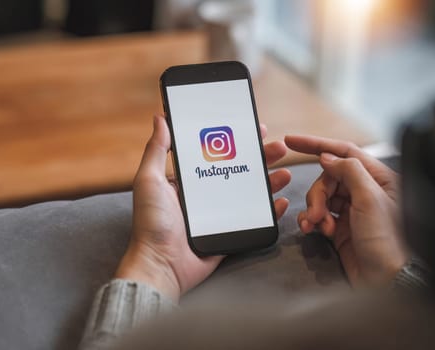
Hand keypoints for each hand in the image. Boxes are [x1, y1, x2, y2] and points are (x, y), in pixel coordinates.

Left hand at [115, 115, 290, 300]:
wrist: (160, 264)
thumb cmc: (152, 223)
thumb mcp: (149, 181)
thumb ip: (156, 151)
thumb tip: (160, 118)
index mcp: (189, 180)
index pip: (217, 154)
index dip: (236, 141)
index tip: (253, 128)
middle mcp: (206, 195)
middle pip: (239, 170)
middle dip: (261, 157)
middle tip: (278, 147)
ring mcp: (219, 215)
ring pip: (250, 193)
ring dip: (270, 181)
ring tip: (285, 172)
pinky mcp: (229, 233)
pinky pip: (254, 220)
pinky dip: (270, 212)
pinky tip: (280, 201)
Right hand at [285, 135, 408, 287]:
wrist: (388, 280)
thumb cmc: (390, 241)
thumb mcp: (370, 198)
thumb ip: (348, 171)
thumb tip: (327, 156)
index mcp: (377, 179)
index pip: (343, 152)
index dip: (316, 144)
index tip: (292, 142)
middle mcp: (364, 192)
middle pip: (327, 178)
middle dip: (316, 193)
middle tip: (316, 212)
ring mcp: (351, 210)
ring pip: (320, 197)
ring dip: (313, 209)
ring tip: (316, 225)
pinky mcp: (339, 227)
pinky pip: (317, 215)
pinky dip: (310, 221)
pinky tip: (313, 230)